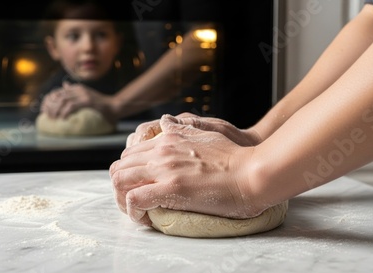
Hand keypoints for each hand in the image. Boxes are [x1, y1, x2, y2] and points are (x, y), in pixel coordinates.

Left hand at [40, 82, 115, 121]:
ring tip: (55, 118)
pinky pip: (72, 106)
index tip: (45, 111)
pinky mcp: (88, 100)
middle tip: (48, 116)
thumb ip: (74, 91)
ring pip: (63, 100)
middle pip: (58, 96)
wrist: (114, 106)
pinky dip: (66, 112)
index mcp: (77, 88)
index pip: (57, 92)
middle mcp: (79, 89)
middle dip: (51, 106)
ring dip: (57, 110)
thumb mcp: (85, 96)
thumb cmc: (100, 105)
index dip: (49, 101)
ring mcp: (84, 94)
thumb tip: (64, 85)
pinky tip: (63, 118)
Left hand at [110, 114, 260, 225]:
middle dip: (122, 186)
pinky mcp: (170, 188)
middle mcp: (161, 150)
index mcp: (168, 137)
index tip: (140, 186)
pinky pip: (134, 200)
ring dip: (123, 199)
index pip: (130, 153)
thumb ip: (182, 127)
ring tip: (137, 211)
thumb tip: (165, 121)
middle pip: (120, 167)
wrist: (252, 171)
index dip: (129, 172)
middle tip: (135, 201)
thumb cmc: (235, 156)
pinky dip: (133, 211)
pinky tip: (144, 218)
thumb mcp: (205, 131)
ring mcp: (164, 168)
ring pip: (120, 181)